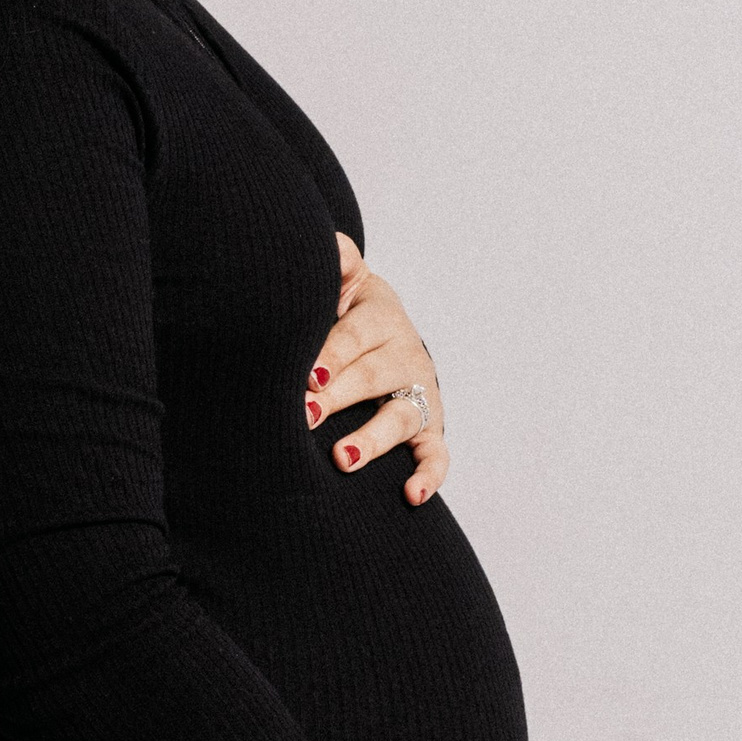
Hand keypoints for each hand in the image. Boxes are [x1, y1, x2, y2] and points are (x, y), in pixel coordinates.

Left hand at [307, 234, 449, 505]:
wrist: (381, 333)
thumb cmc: (346, 310)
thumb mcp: (345, 279)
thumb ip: (337, 262)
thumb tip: (330, 245)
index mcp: (380, 315)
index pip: (356, 336)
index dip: (333, 354)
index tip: (308, 376)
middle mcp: (405, 353)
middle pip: (373, 377)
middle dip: (339, 397)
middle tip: (305, 414)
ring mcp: (419, 392)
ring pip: (401, 418)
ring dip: (373, 439)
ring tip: (342, 458)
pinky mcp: (430, 426)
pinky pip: (436, 454)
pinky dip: (429, 475)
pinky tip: (412, 495)